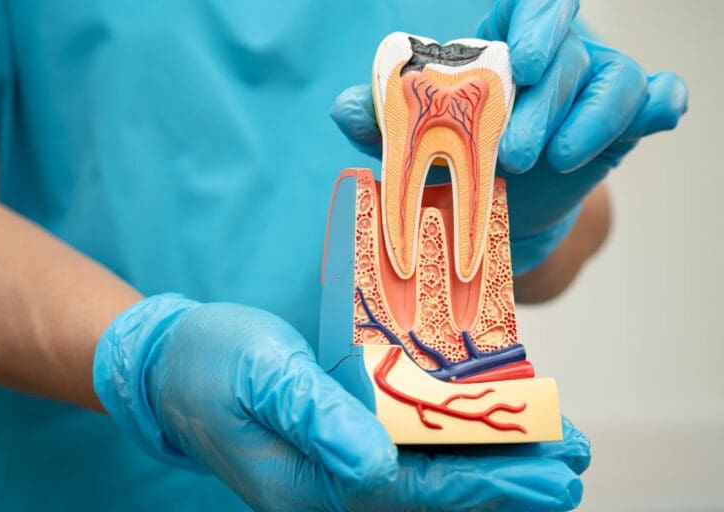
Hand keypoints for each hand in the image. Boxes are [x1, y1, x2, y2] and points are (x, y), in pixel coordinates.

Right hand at [94, 294, 589, 510]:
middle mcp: (335, 486)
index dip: (493, 484)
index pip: (422, 492)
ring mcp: (338, 469)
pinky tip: (485, 433)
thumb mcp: (262, 379)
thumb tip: (378, 464)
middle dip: (509, 482)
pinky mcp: (339, 445)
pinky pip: (408, 453)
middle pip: (437, 494)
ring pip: (429, 476)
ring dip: (489, 465)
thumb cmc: (212, 366)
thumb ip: (318, 418)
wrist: (172, 369)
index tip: (556, 472)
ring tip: (551, 452)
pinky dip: (453, 445)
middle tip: (575, 466)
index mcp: (317, 482)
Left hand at [331, 0, 686, 273]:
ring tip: (556, 160)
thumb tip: (342, 107)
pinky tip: (655, 116)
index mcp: (507, 44)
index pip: (532, 7)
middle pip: (568, 53)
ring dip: (590, 120)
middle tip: (512, 153)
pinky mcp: (626, 122)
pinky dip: (659, 105)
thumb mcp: (422, 143)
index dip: (539, 21)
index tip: (527, 60)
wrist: (503, 208)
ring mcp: (596, 86)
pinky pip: (655, 99)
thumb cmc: (463, 162)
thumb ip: (386, 121)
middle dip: (544, 102)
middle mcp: (557, 55)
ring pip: (614, 79)